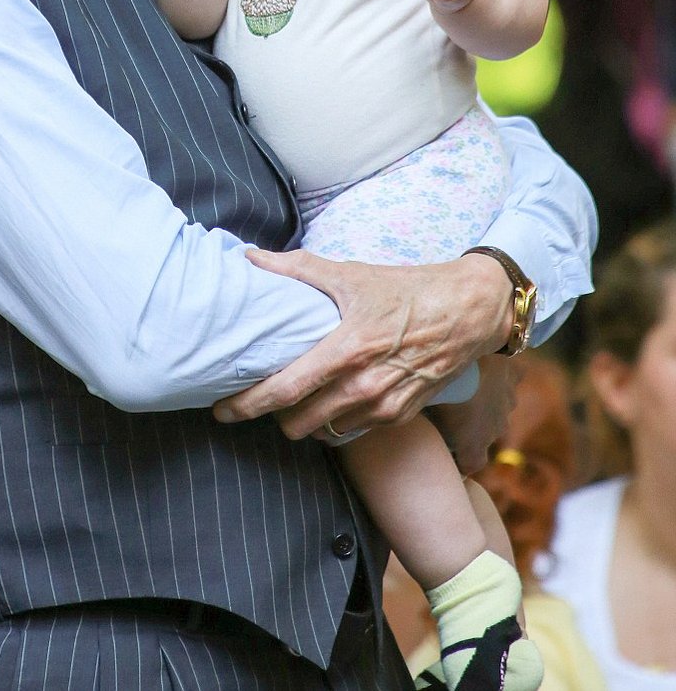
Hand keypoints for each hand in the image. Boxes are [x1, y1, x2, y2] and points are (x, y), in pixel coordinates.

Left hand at [213, 249, 511, 436]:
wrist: (469, 309)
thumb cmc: (407, 288)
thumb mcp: (351, 274)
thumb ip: (297, 269)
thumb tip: (250, 258)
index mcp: (347, 348)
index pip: (286, 389)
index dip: (248, 405)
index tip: (222, 410)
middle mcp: (365, 384)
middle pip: (299, 423)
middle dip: (273, 417)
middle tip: (258, 402)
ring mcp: (385, 405)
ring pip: (325, 433)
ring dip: (304, 423)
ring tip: (293, 402)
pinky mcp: (402, 415)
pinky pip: (353, 431)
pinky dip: (335, 423)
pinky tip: (329, 403)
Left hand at [429, 354, 517, 474]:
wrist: (461, 356)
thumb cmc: (434, 389)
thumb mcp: (419, 414)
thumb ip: (420, 427)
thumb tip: (402, 427)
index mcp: (474, 446)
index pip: (469, 465)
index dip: (456, 459)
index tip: (442, 449)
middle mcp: (496, 429)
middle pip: (482, 434)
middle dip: (468, 426)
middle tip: (446, 407)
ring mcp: (507, 402)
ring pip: (497, 407)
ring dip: (484, 401)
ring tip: (463, 383)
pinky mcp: (513, 376)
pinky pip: (508, 380)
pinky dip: (499, 376)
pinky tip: (483, 366)